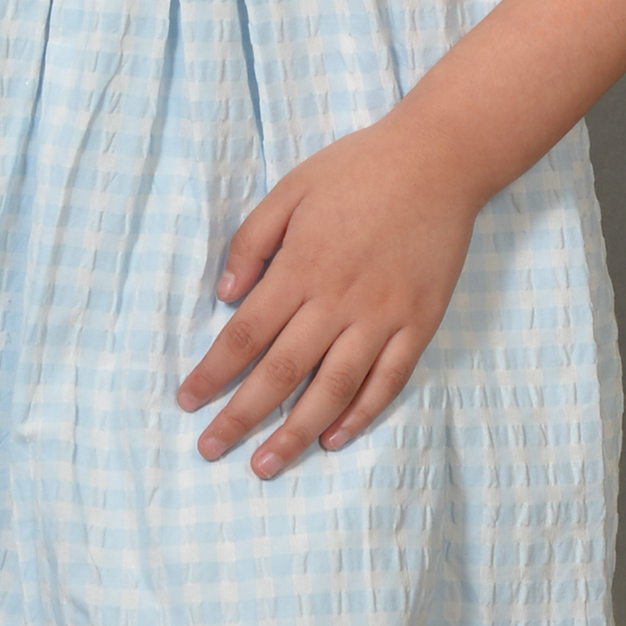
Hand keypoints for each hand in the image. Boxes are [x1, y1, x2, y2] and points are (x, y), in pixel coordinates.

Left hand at [176, 115, 484, 476]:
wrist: (438, 160)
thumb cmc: (357, 170)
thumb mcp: (291, 189)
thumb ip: (252, 242)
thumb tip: (223, 296)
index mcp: (301, 267)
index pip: (245, 334)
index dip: (213, 373)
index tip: (188, 402)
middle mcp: (338, 300)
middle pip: (281, 372)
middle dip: (241, 417)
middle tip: (211, 450)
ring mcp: (383, 317)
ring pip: (332, 389)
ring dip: (295, 433)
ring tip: (265, 465)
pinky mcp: (419, 323)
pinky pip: (387, 381)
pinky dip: (359, 415)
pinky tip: (333, 438)